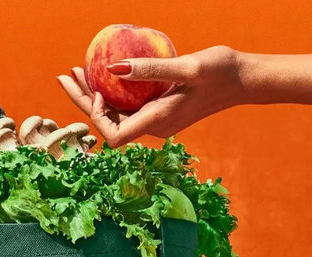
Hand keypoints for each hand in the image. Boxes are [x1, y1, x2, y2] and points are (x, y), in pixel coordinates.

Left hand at [57, 46, 244, 146]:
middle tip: (65, 76)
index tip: (96, 89)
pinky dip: (113, 92)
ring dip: (95, 95)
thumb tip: (114, 68)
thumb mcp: (188, 66)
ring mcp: (158, 119)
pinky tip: (106, 72)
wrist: (246, 80)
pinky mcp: (162, 110)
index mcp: (158, 121)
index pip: (114, 135)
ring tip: (79, 71)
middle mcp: (155, 126)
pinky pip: (130, 105)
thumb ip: (151, 69)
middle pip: (109, 123)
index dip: (96, 116)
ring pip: (117, 113)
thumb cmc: (222, 72)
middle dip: (83, 101)